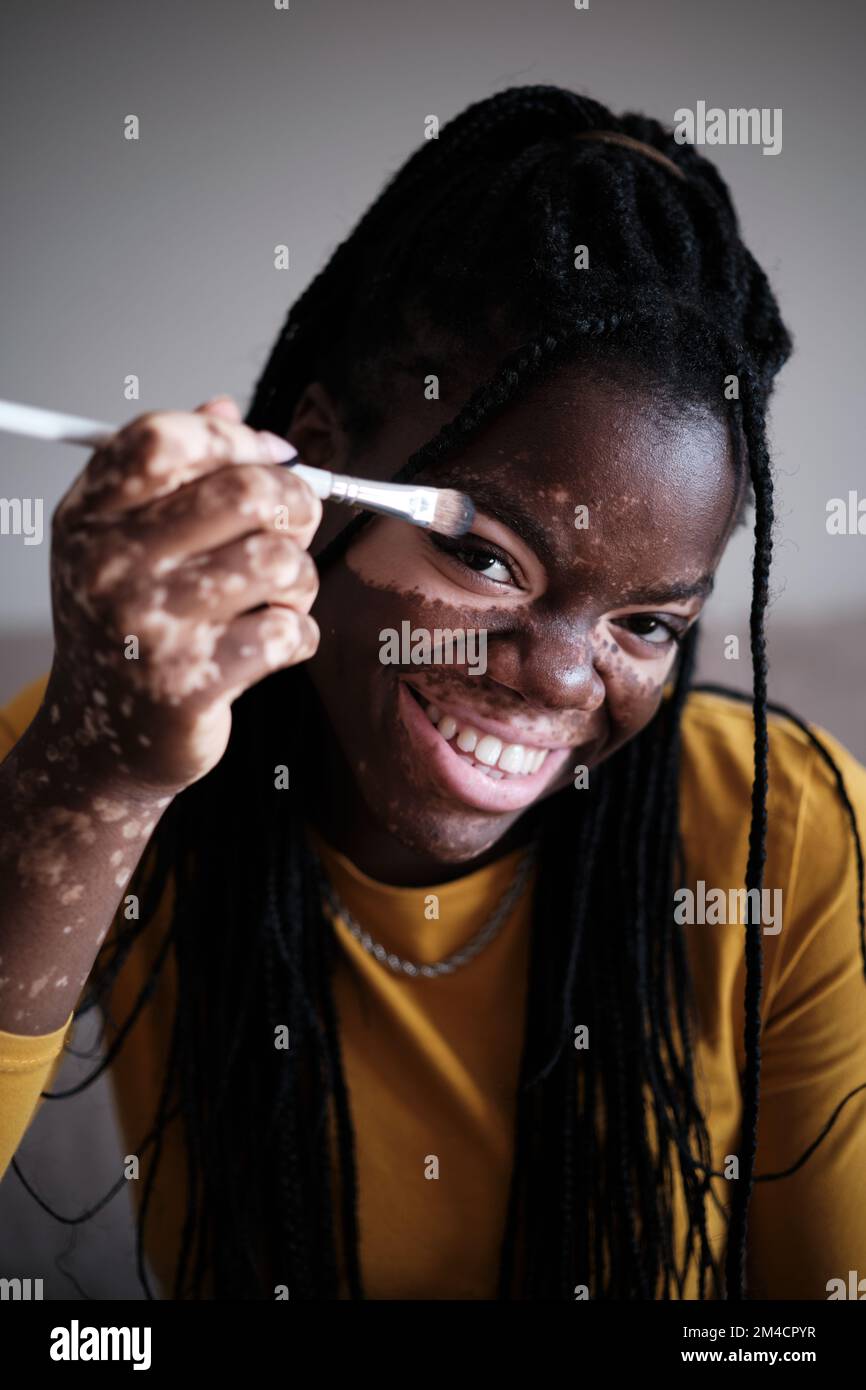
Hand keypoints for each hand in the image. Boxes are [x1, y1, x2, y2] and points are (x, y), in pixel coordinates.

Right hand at [44, 397, 320, 793]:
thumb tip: (227, 408)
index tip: (271, 456)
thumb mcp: (125, 540)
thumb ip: (175, 471)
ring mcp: (150, 625)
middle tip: (293, 527)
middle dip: (295, 503)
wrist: (101, 740)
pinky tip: (269, 644)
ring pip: (280, 560)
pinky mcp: (191, 683)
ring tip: (277, 597)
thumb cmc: (127, 630)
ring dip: (299, 579)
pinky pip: (288, 629)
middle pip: (245, 491)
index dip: (237, 438)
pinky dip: (298, 634)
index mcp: (91, 517)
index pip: (168, 438)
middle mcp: (109, 565)